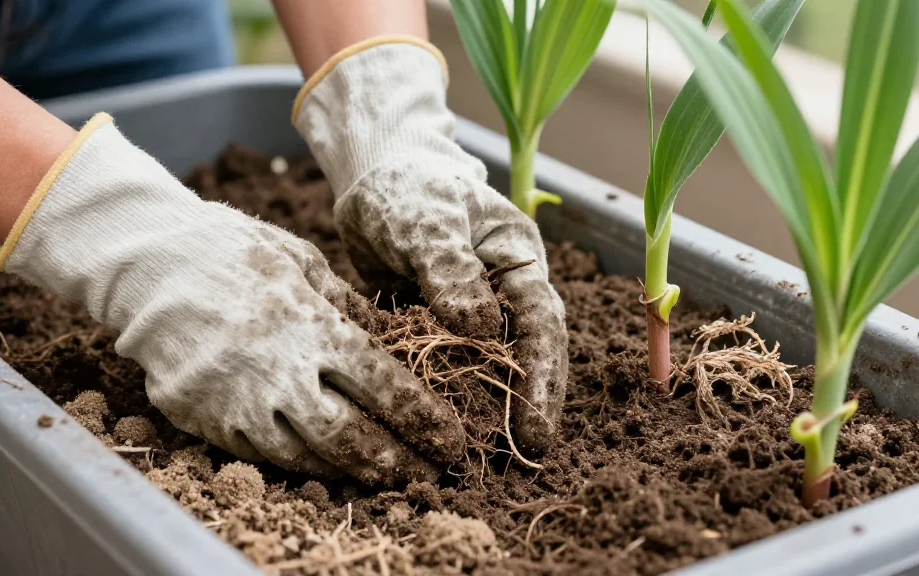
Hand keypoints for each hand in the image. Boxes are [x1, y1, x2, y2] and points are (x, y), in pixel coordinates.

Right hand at [0, 114, 463, 483]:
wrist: (145, 264)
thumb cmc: (231, 250)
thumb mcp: (303, 261)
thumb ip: (349, 307)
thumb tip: (392, 339)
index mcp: (311, 326)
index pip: (383, 387)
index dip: (422, 420)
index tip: (449, 438)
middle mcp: (278, 373)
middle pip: (352, 437)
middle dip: (398, 461)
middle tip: (428, 472)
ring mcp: (238, 403)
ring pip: (309, 458)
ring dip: (354, 472)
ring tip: (388, 475)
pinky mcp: (206, 420)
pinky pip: (265, 457)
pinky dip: (303, 467)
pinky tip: (327, 467)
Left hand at [294, 40, 567, 453]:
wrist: (376, 175)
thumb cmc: (407, 186)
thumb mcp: (425, 221)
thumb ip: (449, 268)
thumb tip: (479, 329)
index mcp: (518, 258)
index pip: (541, 322)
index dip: (542, 376)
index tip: (534, 425)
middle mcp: (505, 288)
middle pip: (527, 352)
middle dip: (529, 402)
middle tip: (523, 455)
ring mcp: (473, 308)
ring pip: (490, 364)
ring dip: (493, 406)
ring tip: (489, 455)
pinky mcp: (439, 323)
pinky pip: (450, 363)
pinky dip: (450, 394)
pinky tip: (442, 428)